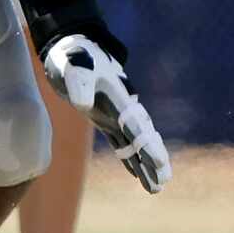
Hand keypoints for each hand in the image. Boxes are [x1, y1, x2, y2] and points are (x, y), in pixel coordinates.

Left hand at [19, 0, 169, 192]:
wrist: (70, 45)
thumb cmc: (73, 55)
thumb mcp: (72, 66)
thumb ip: (79, 84)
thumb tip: (83, 105)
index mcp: (118, 97)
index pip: (136, 126)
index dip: (147, 145)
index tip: (159, 163)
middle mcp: (121, 108)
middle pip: (143, 138)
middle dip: (153, 159)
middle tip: (164, 181)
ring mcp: (114, 113)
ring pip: (134, 144)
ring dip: (145, 164)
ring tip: (156, 187)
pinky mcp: (102, 117)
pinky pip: (121, 141)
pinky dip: (130, 156)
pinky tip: (136, 172)